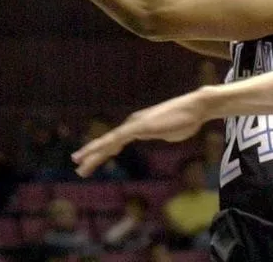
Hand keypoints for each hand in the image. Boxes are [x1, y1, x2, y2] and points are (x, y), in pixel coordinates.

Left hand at [71, 92, 206, 176]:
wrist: (196, 107)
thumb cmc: (186, 119)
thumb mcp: (170, 131)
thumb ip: (161, 133)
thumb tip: (163, 134)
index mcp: (138, 127)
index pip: (116, 142)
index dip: (101, 151)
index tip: (89, 160)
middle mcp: (133, 124)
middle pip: (108, 142)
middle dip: (92, 154)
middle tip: (76, 164)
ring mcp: (136, 124)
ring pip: (110, 141)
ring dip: (94, 153)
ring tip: (79, 164)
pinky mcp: (141, 126)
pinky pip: (119, 138)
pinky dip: (106, 146)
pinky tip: (98, 153)